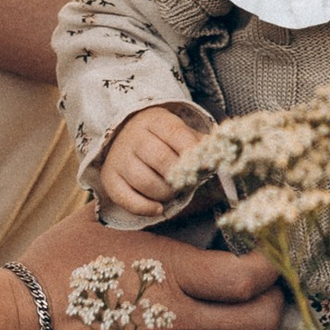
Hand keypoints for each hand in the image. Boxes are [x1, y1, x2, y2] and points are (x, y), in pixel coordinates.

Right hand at [12, 214, 282, 329]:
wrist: (18, 328)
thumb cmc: (58, 266)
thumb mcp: (108, 221)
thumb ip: (159, 210)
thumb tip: (204, 188)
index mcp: (170, 274)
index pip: (248, 278)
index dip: (270, 268)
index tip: (268, 257)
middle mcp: (178, 321)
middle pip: (259, 322)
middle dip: (273, 305)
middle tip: (266, 291)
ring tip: (226, 313)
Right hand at [98, 103, 211, 219]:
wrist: (125, 135)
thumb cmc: (163, 139)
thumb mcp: (181, 132)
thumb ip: (200, 143)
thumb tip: (220, 152)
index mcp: (155, 120)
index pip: (176, 134)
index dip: (193, 151)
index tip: (206, 165)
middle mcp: (134, 137)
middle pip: (161, 159)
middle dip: (180, 176)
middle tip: (188, 182)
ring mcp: (119, 157)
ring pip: (145, 181)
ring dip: (166, 193)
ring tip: (173, 192)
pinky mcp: (109, 177)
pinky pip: (125, 198)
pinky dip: (144, 208)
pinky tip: (158, 208)